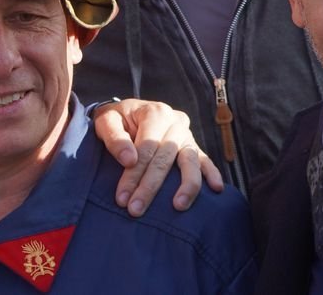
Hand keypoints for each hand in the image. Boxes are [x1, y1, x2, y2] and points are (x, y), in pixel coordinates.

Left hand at [92, 99, 222, 216]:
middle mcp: (175, 122)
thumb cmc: (116, 120)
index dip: (133, 174)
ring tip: (178, 206)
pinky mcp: (193, 146)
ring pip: (190, 161)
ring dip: (185, 185)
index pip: (146, 147)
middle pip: (165, 158)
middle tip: (135, 209)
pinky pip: (205, 160)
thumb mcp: (106, 121)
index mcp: (155, 112)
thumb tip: (129, 160)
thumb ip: (114, 138)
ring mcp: (186, 135)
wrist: (127, 113)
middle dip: (150, 186)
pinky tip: (216, 189)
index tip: (122, 197)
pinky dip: (212, 174)